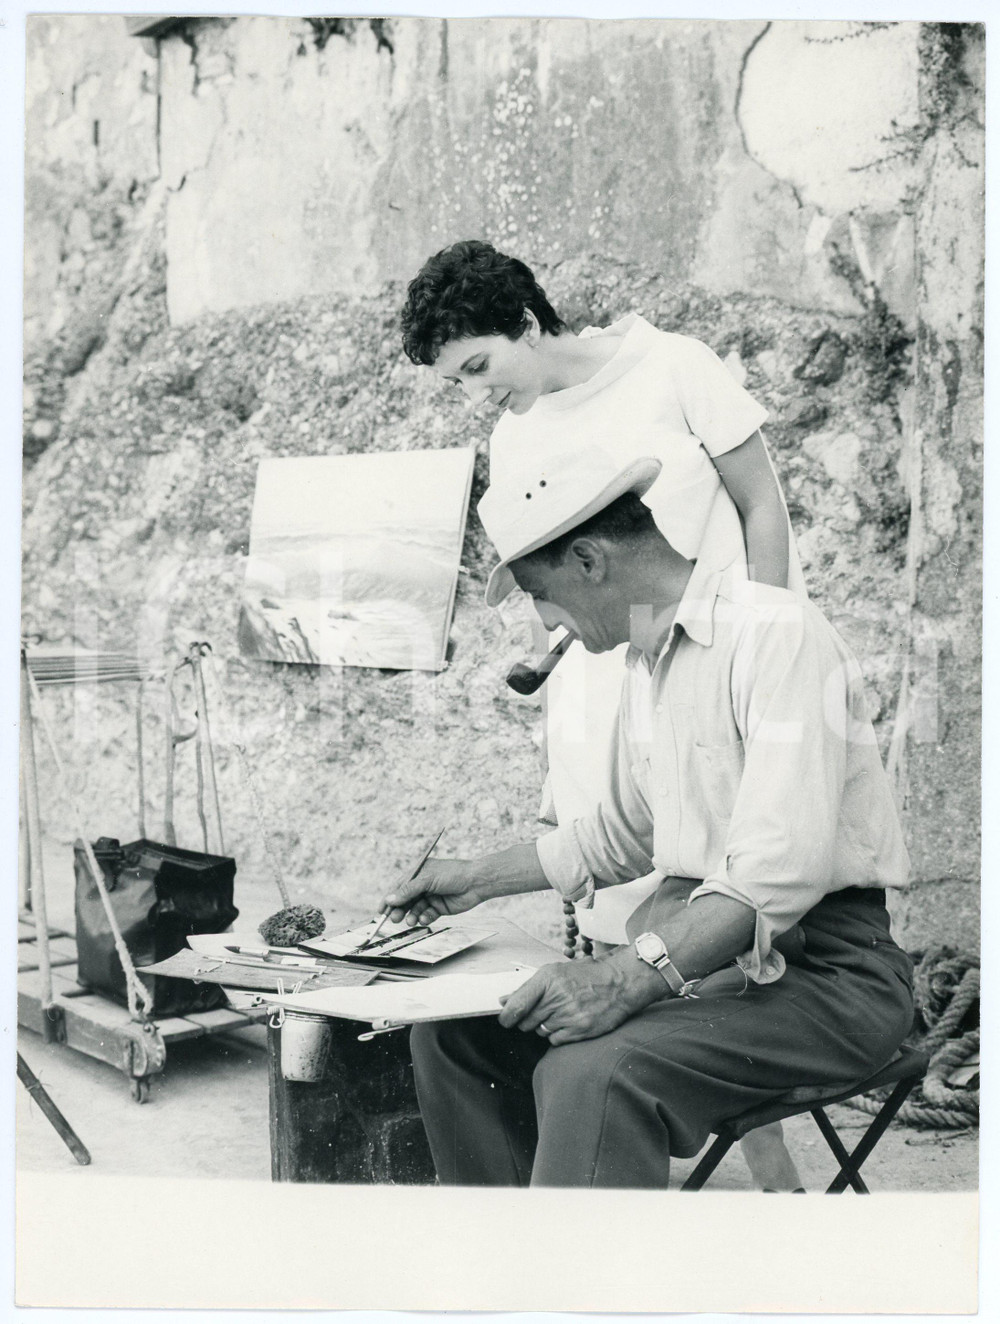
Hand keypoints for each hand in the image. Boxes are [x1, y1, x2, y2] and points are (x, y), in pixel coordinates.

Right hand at [380, 858, 494, 926]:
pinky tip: (427, 917)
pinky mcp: (439, 907)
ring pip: (415, 909)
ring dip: (411, 915)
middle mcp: (423, 885)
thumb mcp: (427, 880)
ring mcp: (431, 896)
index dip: (389, 898)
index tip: (381, 911)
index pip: (399, 887)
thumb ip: (408, 891)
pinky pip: (427, 914)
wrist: (476, 882)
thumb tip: (389, 899)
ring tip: (411, 920)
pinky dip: (425, 917)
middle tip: (394, 918)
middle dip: (399, 909)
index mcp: (418, 873)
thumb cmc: (452, 874)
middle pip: (405, 900)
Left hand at [497, 952, 663, 1045]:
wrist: (619, 983)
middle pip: (526, 1021)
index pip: (517, 1004)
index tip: (505, 1019)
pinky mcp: (580, 1029)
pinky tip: (570, 1022)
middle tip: (544, 1010)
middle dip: (529, 1019)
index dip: (506, 1016)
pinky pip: (555, 1040)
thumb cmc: (586, 976)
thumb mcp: (556, 972)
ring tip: (562, 1012)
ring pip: (540, 1031)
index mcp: (548, 978)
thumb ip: (528, 988)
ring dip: (546, 1026)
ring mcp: (569, 1014)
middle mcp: (557, 996)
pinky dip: (558, 1034)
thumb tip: (503, 1001)